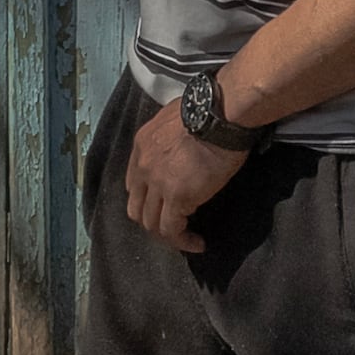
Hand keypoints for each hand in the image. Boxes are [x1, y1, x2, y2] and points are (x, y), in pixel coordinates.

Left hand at [123, 98, 248, 250]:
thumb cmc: (211, 111)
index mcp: (143, 145)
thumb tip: (187, 145)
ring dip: (168, 236)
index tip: (165, 205)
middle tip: (174, 226)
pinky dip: (183, 241)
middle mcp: (143, 166)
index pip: (135, 182)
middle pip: (137, 207)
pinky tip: (197, 243)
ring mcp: (157, 183)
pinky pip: (172, 230)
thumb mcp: (178, 119)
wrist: (220, 114)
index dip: (148, 198)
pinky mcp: (176, 197)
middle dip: (153, 220)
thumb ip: (173, 137)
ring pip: (150, 223)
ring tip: (187, 239)